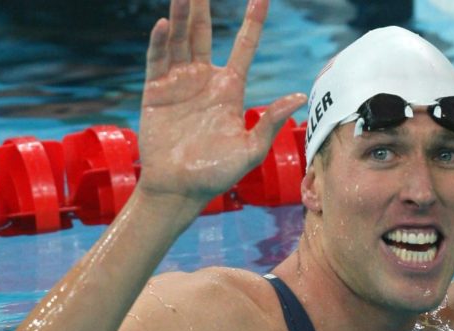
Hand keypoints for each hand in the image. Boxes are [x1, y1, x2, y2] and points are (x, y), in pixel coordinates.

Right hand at [136, 0, 305, 207]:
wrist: (179, 189)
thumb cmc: (217, 174)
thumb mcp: (250, 150)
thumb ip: (270, 123)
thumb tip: (298, 98)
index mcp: (230, 89)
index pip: (244, 47)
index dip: (253, 22)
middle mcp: (204, 79)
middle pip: (202, 34)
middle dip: (201, 9)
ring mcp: (178, 83)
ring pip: (179, 40)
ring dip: (180, 16)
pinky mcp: (155, 91)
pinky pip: (157, 60)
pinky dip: (159, 42)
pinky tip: (164, 24)